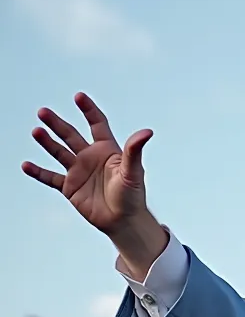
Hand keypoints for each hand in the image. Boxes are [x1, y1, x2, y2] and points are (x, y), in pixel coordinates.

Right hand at [22, 93, 167, 277]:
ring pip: (59, 152)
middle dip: (58, 123)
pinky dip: (38, 172)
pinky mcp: (69, 188)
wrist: (123, 220)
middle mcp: (90, 157)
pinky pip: (50, 177)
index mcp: (107, 150)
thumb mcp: (133, 171)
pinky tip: (26, 165)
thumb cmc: (133, 195)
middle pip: (71, 135)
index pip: (97, 124)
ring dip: (47, 142)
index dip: (89, 110)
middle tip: (43, 111)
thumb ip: (135, 151)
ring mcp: (78, 171)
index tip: (78, 96)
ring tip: (36, 131)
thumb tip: (147, 131)